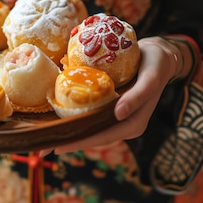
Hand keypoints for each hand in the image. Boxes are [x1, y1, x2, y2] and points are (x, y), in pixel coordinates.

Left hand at [49, 36, 177, 153]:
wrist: (159, 55)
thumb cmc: (156, 64)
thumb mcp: (151, 77)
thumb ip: (138, 96)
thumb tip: (118, 114)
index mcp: (134, 123)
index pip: (103, 137)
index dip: (80, 142)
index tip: (59, 146)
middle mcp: (123, 123)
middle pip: (93, 136)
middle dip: (69, 141)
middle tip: (43, 147)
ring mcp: (116, 115)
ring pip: (90, 127)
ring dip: (69, 131)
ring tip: (45, 135)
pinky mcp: (110, 105)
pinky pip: (91, 114)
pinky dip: (76, 116)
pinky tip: (58, 114)